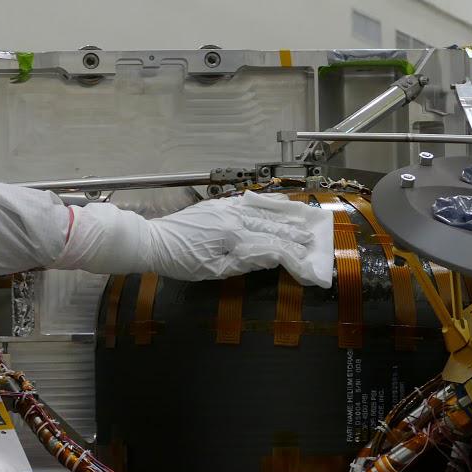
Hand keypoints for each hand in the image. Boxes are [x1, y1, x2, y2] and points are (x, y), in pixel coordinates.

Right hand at [53, 193, 334, 285]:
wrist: (151, 243)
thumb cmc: (176, 234)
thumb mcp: (207, 217)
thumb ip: (231, 216)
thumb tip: (256, 218)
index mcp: (231, 208)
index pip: (268, 209)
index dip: (290, 213)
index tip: (308, 218)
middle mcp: (235, 218)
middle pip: (276, 223)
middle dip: (300, 230)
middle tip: (320, 235)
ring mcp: (233, 235)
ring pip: (273, 237)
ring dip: (297, 246)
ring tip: (315, 252)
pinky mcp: (228, 255)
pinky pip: (261, 255)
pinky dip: (280, 258)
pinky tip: (292, 262)